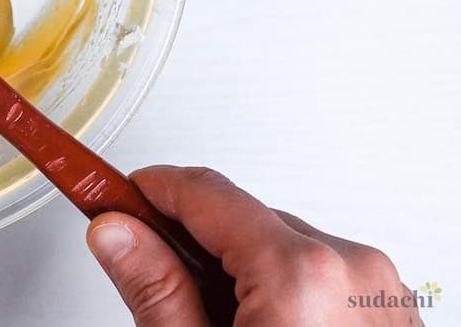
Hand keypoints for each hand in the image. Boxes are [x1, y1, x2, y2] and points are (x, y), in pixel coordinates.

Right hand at [87, 165, 420, 325]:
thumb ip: (155, 290)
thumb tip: (117, 236)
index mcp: (300, 273)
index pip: (203, 191)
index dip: (146, 191)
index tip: (111, 197)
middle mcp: (352, 270)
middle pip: (244, 221)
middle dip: (194, 247)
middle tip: (158, 290)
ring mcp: (381, 295)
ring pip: (284, 249)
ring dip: (242, 275)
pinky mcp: (393, 316)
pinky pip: (324, 280)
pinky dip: (285, 297)